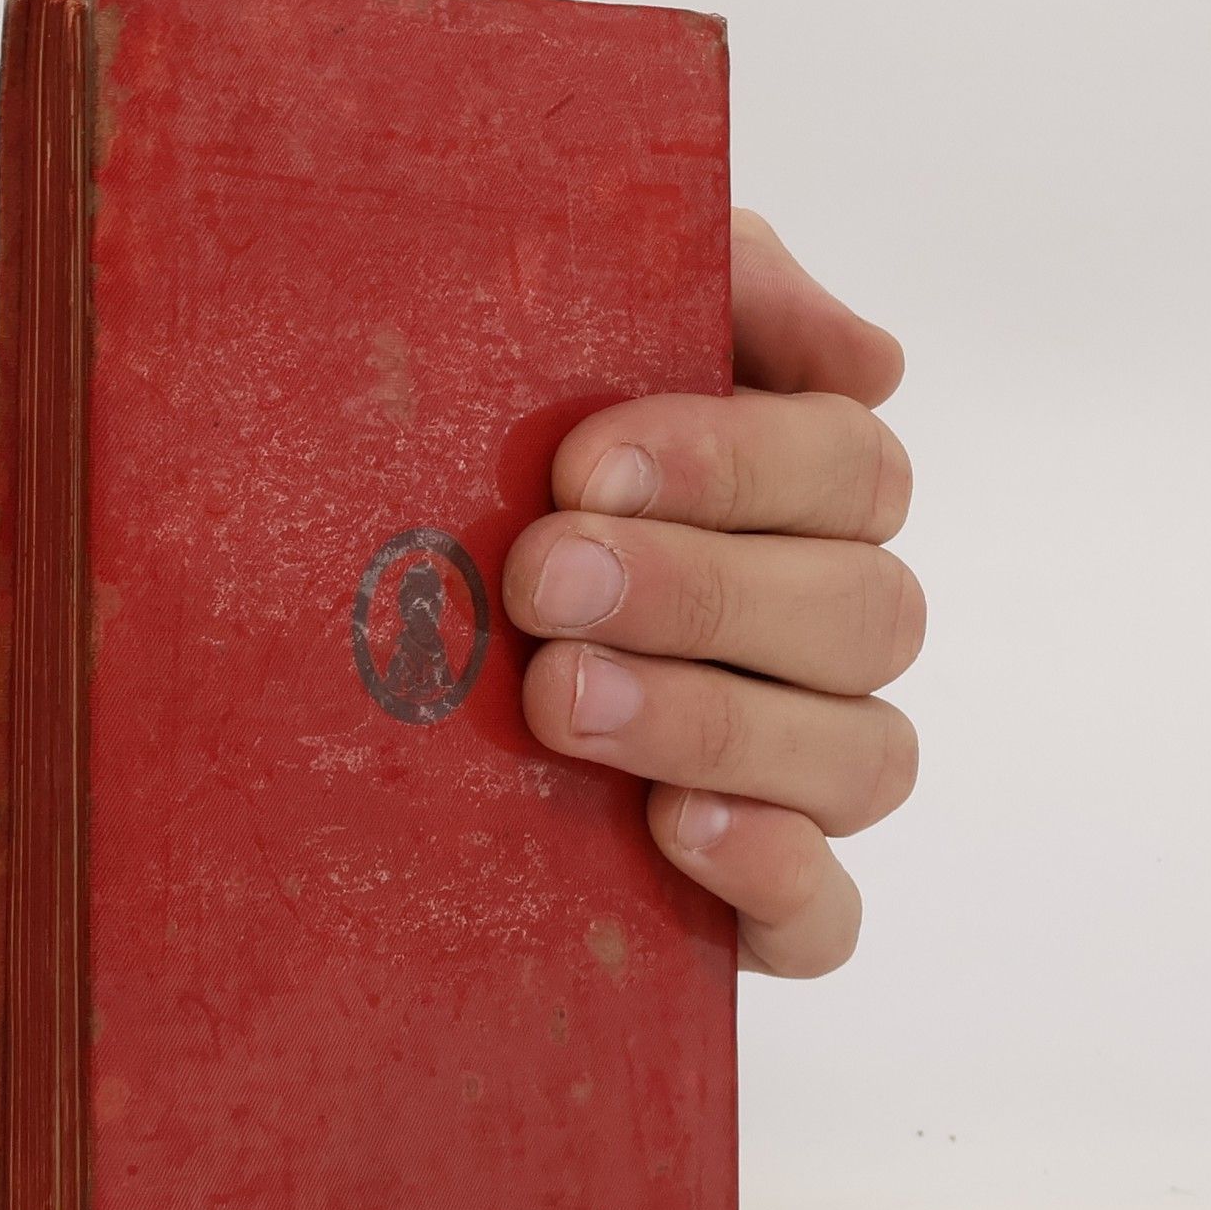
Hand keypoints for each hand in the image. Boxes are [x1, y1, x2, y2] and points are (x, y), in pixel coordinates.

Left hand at [502, 209, 920, 976]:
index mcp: (796, 502)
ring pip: (862, 758)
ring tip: (565, 702)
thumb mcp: (569, 332)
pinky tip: (676, 830)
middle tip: (541, 582)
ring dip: (719, 724)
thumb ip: (721, 289)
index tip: (579, 465)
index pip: (848, 469)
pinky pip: (826, 920)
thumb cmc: (474, 469)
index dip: (734, 465)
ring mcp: (798, 774)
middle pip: (866, 613)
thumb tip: (870, 358)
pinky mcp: (751, 897)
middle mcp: (819, 637)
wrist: (339, 635)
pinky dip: (776, 878)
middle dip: (702, 594)